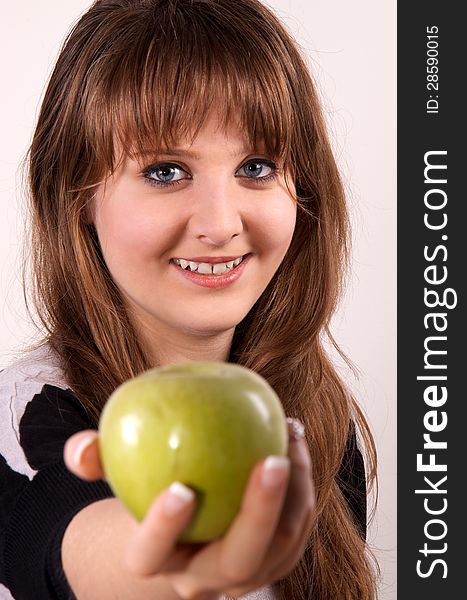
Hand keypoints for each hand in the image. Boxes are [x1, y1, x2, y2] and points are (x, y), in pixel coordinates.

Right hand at [64, 418, 314, 598]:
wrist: (185, 530)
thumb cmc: (146, 493)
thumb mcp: (117, 476)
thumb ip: (94, 460)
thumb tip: (82, 447)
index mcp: (158, 561)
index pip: (152, 555)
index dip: (163, 529)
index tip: (180, 489)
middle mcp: (204, 578)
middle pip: (237, 562)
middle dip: (260, 514)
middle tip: (272, 460)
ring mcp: (245, 575)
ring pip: (281, 546)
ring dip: (295, 490)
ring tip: (290, 432)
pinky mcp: (276, 559)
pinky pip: (299, 527)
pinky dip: (303, 484)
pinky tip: (293, 436)